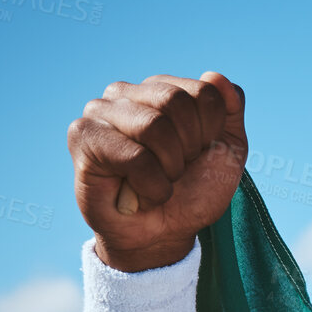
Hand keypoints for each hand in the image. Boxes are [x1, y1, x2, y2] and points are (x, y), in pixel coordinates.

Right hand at [67, 72, 247, 270]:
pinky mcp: (82, 136)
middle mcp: (128, 92)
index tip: (197, 155)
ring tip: (157, 180)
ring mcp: (100, 110)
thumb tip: (216, 76)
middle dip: (189, 148)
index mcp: (162, 89)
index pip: (205, 92)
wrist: (163, 235)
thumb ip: (229, 110)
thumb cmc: (191, 192)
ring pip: (154, 126)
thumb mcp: (226, 151)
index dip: (211, 132)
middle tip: (176, 171)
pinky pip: (134, 157)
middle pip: (176, 102)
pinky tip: (139, 192)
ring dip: (170, 168)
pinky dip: (152, 185)